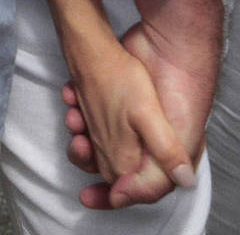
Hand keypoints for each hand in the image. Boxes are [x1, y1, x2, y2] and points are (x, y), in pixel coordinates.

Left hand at [64, 23, 201, 207]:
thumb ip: (159, 156)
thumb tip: (159, 190)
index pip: (138, 187)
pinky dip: (79, 108)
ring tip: (74, 115)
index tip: (88, 195)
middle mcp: (152, 144)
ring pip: (99, 141)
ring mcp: (136, 124)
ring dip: (80, 131)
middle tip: (79, 143)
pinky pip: (96, 116)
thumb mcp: (154, 121)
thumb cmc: (163, 81)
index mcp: (166, 156)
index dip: (114, 195)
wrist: (168, 44)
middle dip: (89, 157)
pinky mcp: (122, 104)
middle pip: (112, 167)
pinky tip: (71, 95)